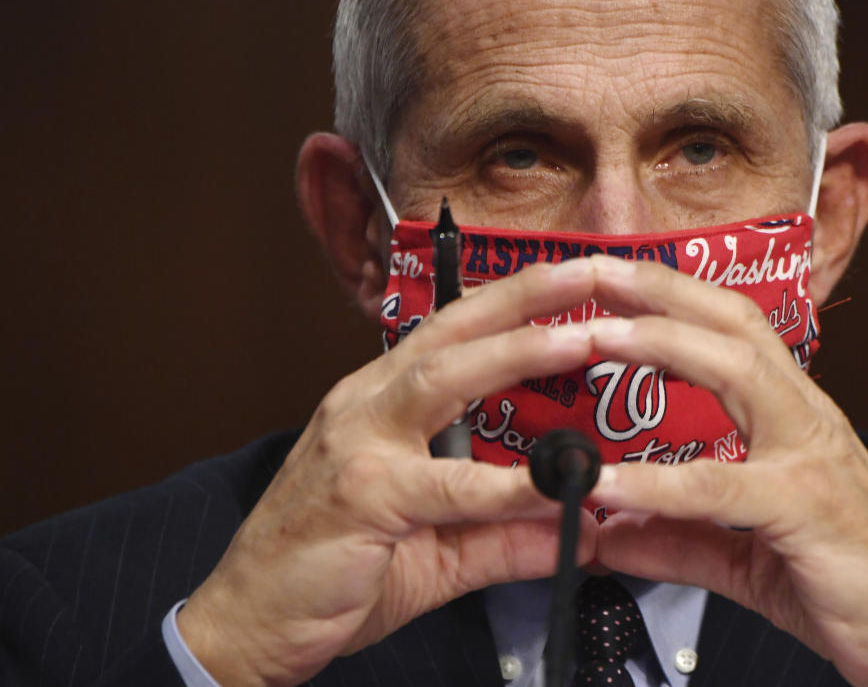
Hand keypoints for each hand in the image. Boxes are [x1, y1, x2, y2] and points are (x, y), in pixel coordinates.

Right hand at [178, 258, 598, 685]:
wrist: (248, 623)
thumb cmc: (331, 568)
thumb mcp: (439, 549)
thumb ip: (508, 534)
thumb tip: (584, 529)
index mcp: (384, 399)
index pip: (455, 332)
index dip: (514, 301)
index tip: (572, 279)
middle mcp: (369, 404)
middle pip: (452, 331)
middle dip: (523, 296)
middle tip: (590, 272)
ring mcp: (359, 444)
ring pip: (442, 379)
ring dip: (516, 354)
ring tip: (580, 341)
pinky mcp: (359, 496)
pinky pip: (443, 484)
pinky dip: (503, 483)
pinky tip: (551, 483)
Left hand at [584, 255, 867, 686]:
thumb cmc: (854, 584)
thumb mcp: (746, 557)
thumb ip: (677, 538)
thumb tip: (608, 531)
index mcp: (792, 417)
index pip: (730, 331)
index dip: (672, 297)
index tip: (612, 279)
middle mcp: (805, 418)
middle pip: (732, 322)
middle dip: (660, 287)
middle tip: (593, 266)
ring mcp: (812, 456)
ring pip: (736, 368)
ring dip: (660, 342)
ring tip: (593, 335)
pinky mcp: (809, 509)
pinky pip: (722, 486)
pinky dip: (658, 483)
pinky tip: (607, 485)